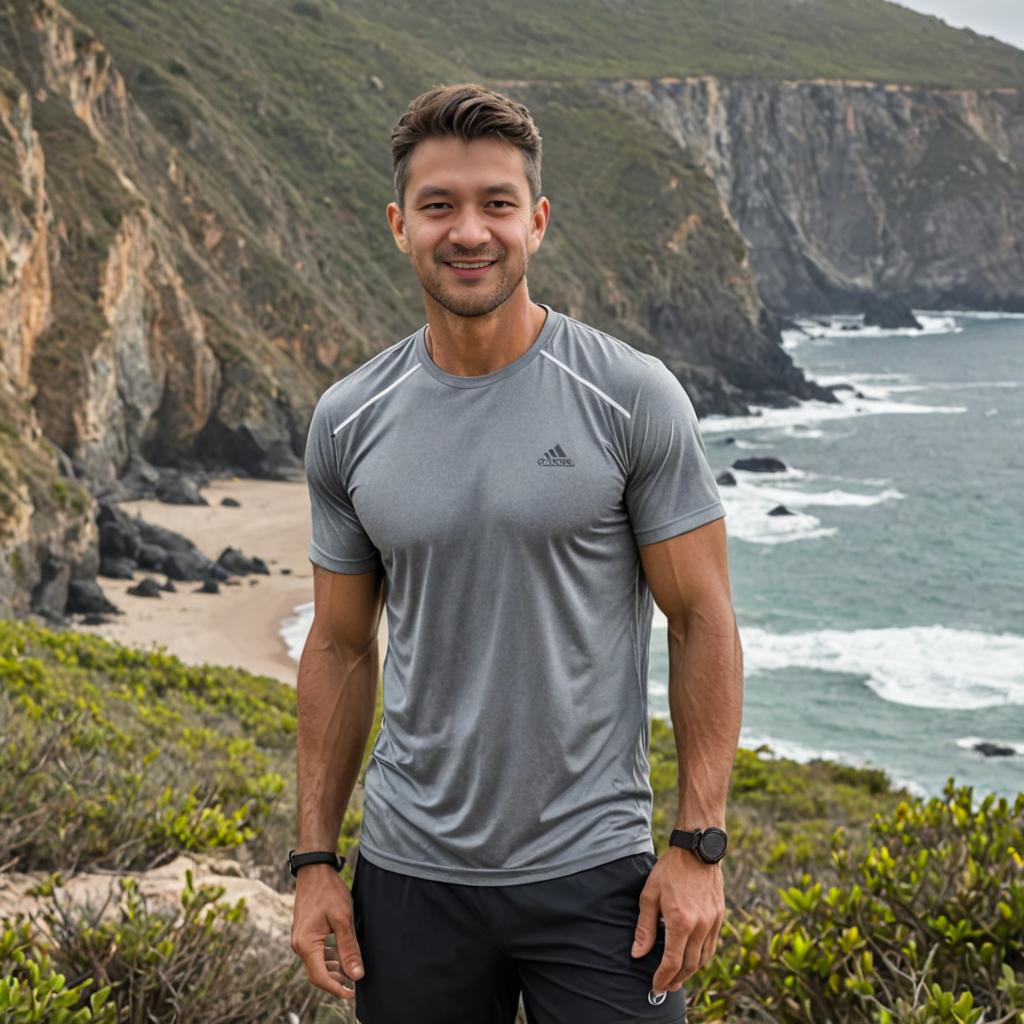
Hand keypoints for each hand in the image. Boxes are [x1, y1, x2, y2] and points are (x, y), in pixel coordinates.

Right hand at [290, 864, 363, 999]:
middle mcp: (300, 944)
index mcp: (306, 944)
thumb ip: (349, 948)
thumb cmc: (328, 891)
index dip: (336, 988)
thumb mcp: (343, 919)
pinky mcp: (306, 933)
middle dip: (335, 982)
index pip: (320, 977)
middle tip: (354, 987)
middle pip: (317, 973)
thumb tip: (357, 975)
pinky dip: (329, 959)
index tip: (352, 994)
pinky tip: (342, 958)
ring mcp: (301, 939)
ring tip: (351, 975)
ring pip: (317, 964)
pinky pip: (316, 953)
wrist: (314, 870)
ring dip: (333, 971)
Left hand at [630, 847, 723, 994]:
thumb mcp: (650, 895)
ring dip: (690, 972)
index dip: (663, 977)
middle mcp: (700, 926)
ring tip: (678, 977)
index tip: (655, 985)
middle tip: (665, 986)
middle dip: (676, 979)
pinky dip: (702, 958)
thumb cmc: (670, 870)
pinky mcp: (719, 917)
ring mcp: (712, 922)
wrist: (697, 850)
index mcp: (680, 921)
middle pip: (689, 965)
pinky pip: (712, 947)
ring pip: (703, 959)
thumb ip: (644, 928)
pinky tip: (692, 960)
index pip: (672, 961)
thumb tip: (637, 954)